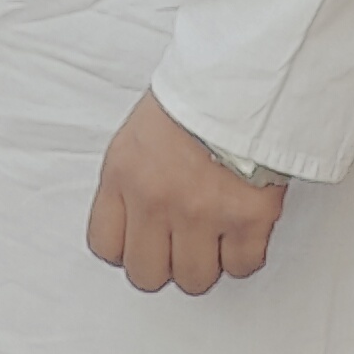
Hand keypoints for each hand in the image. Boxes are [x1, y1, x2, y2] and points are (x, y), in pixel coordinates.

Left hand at [86, 92, 286, 296]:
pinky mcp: (249, 217)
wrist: (246, 75)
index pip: (105, 247)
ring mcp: (203, 212)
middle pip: (146, 275)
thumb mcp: (139, 132)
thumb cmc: (197, 95)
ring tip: (216, 235)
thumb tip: (136, 222)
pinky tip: (244, 231)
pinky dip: (245, 254)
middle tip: (181, 243)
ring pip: (195, 279)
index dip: (127, 249)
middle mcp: (156, 200)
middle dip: (164, 264)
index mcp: (123, 175)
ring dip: (206, 262)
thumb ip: (131, 181)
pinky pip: (243, 266)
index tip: (144, 240)